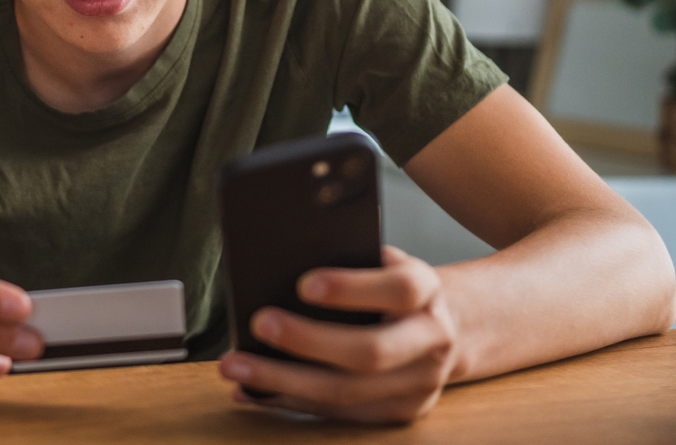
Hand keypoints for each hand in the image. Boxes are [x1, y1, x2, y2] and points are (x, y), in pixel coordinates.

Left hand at [218, 245, 458, 422]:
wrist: (440, 326)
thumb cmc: (386, 283)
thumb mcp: (379, 261)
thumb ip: (346, 261)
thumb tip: (276, 265)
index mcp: (427, 290)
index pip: (399, 290)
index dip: (352, 289)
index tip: (304, 284)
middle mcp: (432, 340)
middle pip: (370, 352)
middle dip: (308, 341)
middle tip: (258, 324)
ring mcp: (420, 384)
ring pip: (347, 392)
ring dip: (283, 382)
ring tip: (235, 366)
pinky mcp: (398, 412)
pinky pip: (338, 413)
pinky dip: (288, 402)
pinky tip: (250, 391)